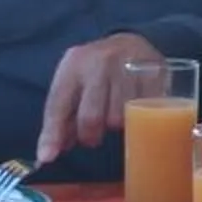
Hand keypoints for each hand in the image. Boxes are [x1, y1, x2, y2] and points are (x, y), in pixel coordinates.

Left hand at [37, 32, 169, 164]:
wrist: (129, 42)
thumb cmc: (94, 71)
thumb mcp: (71, 85)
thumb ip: (59, 118)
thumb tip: (47, 155)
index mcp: (74, 64)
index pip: (59, 105)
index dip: (53, 134)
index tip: (47, 158)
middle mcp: (100, 62)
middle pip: (91, 117)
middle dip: (90, 135)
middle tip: (93, 135)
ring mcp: (129, 66)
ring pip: (119, 119)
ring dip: (115, 126)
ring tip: (115, 115)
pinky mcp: (154, 73)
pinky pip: (143, 113)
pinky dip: (138, 118)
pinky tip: (134, 110)